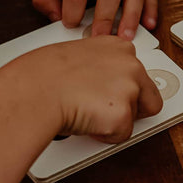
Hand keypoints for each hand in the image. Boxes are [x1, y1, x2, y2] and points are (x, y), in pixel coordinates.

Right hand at [11, 36, 163, 143]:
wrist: (33, 91)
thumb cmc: (41, 74)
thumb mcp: (74, 56)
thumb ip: (95, 66)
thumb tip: (96, 81)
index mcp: (117, 46)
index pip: (136, 72)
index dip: (121, 88)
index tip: (110, 94)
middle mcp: (130, 64)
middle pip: (149, 96)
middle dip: (131, 108)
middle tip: (104, 113)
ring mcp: (129, 89)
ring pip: (134, 117)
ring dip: (113, 121)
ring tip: (86, 114)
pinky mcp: (123, 115)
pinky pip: (121, 135)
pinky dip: (104, 135)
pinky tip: (84, 122)